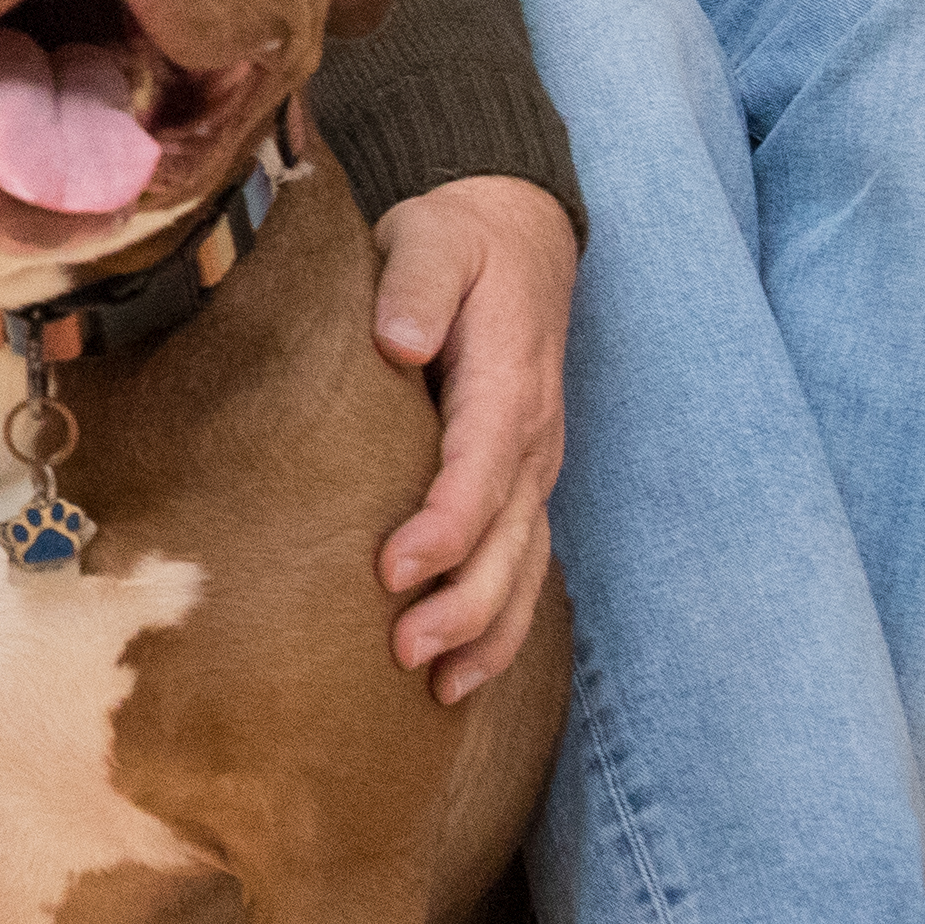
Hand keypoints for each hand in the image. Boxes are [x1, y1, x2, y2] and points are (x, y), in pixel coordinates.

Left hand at [368, 174, 572, 701]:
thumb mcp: (431, 237)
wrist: (514, 235)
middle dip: (463, 604)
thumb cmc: (457, 241)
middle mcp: (531, 437)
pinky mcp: (521, 484)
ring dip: (487, 632)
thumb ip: (415, 282)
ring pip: (525, 565)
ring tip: (437, 688)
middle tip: (404, 652)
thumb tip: (396, 340)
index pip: (479, 468)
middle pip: (509, 538)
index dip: (442, 526)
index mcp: (506, 382)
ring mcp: (533, 467)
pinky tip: (463, 677)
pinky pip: (525, 565)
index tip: (391, 568)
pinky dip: (503, 625)